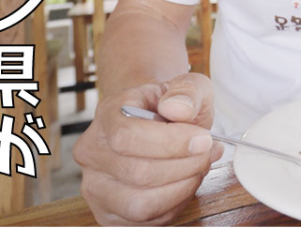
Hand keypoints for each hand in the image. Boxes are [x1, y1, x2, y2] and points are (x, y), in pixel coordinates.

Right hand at [72, 73, 222, 224]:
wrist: (158, 123)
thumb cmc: (171, 107)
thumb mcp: (187, 86)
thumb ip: (187, 91)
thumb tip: (177, 108)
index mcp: (107, 114)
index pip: (127, 136)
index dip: (171, 143)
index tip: (203, 139)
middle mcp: (92, 152)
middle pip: (139, 173)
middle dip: (186, 167)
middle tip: (208, 154)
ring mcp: (96, 187)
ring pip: (141, 205)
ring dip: (182, 189)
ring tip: (198, 169)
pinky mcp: (108, 214)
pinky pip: (146, 222)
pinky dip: (174, 206)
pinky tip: (183, 184)